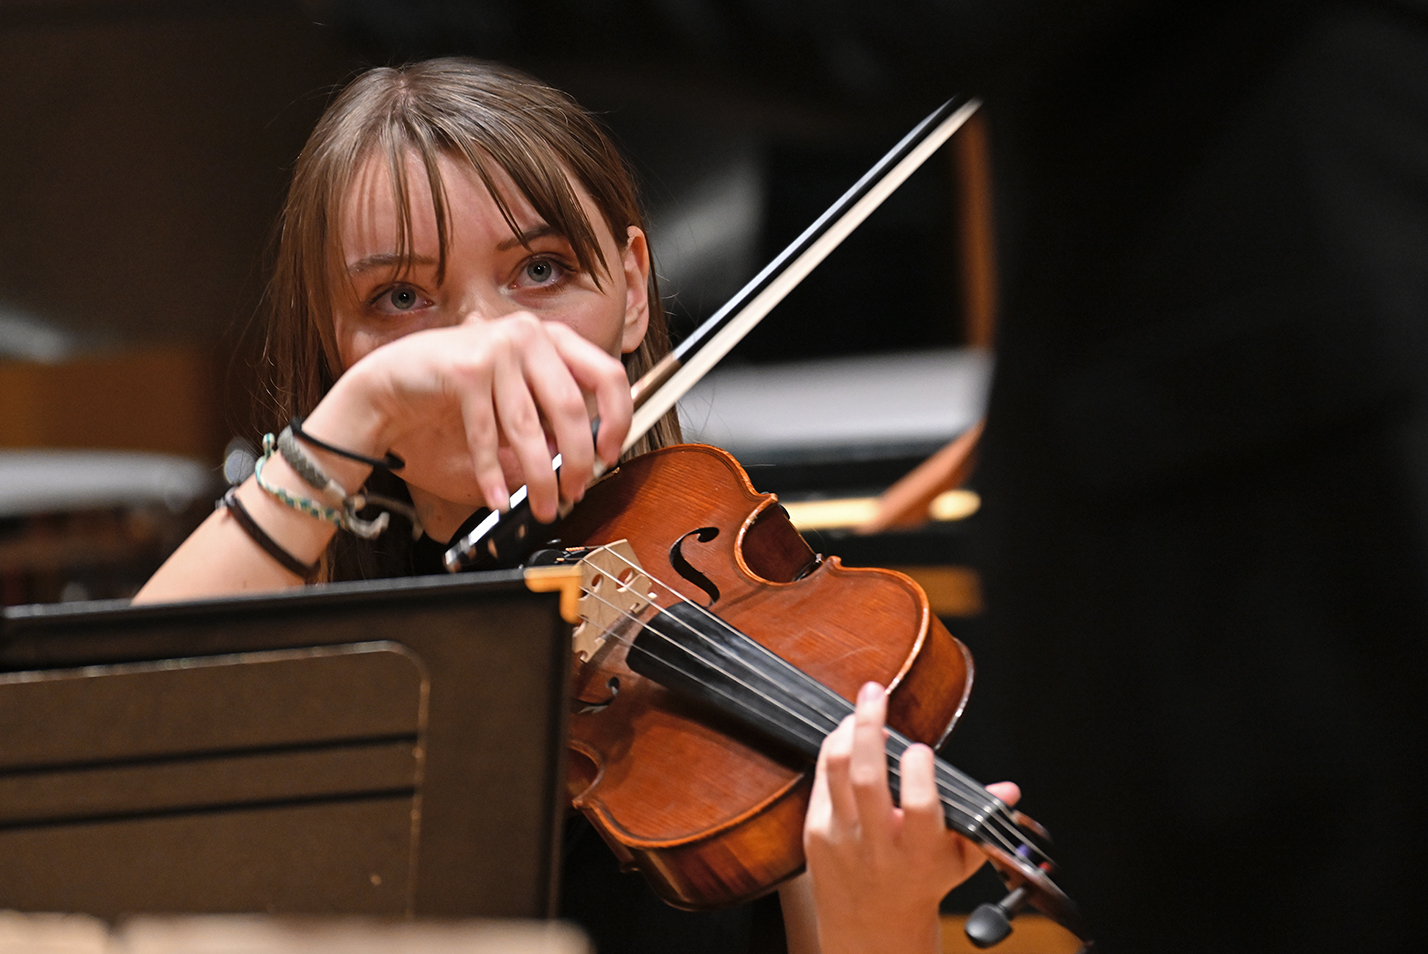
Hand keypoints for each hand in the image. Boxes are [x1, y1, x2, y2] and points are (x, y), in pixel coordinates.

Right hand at [309, 312, 632, 525]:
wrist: (390, 382)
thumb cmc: (455, 390)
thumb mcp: (516, 395)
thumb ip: (551, 414)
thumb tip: (586, 455)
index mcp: (550, 337)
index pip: (607, 374)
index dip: (618, 419)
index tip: (609, 453)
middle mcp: (528, 335)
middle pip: (572, 409)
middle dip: (577, 461)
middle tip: (573, 491)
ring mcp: (497, 348)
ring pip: (530, 429)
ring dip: (539, 478)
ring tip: (541, 506)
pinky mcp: (466, 370)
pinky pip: (489, 436)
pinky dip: (493, 475)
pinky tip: (498, 497)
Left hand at [803, 681, 1019, 953]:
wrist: (871, 930)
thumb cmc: (920, 886)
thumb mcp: (960, 861)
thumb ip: (981, 823)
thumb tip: (1009, 790)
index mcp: (919, 854)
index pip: (919, 807)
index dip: (919, 773)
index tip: (922, 748)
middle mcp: (877, 846)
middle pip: (867, 778)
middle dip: (869, 727)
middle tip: (876, 693)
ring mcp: (841, 838)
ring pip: (836, 772)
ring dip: (846, 731)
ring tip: (862, 707)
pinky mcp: (815, 832)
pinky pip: (821, 780)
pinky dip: (832, 750)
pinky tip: (846, 734)